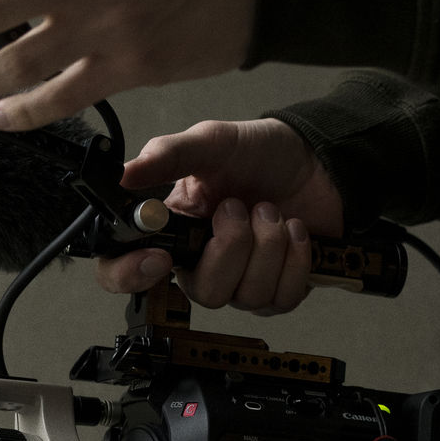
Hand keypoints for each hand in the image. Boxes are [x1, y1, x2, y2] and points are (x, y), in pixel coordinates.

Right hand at [98, 118, 345, 314]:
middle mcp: (201, 263)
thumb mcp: (210, 142)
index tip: (159, 258)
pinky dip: (294, 259)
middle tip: (239, 207)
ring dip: (267, 245)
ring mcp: (240, 282)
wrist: (315, 160)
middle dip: (231, 247)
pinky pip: (281, 298)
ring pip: (246, 296)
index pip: (124, 272)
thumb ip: (166, 155)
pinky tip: (293, 230)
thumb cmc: (259, 154)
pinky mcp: (278, 291)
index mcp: (172, 231)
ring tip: (270, 210)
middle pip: (202, 292)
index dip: (131, 276)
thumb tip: (124, 174)